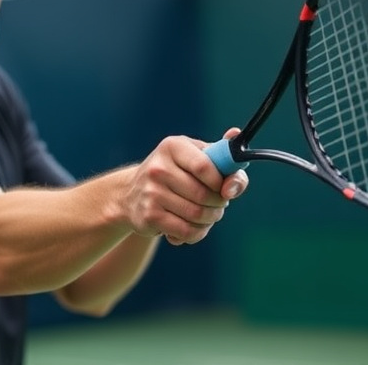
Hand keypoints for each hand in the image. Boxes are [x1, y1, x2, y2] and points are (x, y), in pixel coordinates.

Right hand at [123, 129, 248, 245]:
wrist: (131, 193)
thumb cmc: (175, 172)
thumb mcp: (195, 156)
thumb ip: (221, 153)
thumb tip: (236, 134)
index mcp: (172, 147)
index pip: (205, 167)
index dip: (221, 182)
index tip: (224, 187)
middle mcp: (158, 168)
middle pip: (203, 194)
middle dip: (219, 204)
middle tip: (219, 203)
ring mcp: (151, 193)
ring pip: (197, 215)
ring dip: (210, 219)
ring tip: (208, 214)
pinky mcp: (149, 216)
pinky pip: (186, 231)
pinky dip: (198, 233)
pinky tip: (196, 227)